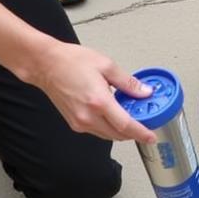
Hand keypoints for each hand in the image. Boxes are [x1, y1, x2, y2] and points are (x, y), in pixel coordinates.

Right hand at [31, 40, 157, 143]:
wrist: (47, 65)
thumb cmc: (72, 61)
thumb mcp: (106, 65)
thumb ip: (128, 82)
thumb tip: (144, 92)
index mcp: (99, 101)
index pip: (125, 125)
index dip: (141, 133)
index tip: (151, 136)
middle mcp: (88, 116)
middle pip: (118, 135)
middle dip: (133, 132)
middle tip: (144, 122)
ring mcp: (80, 123)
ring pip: (107, 135)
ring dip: (121, 131)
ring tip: (130, 116)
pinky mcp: (74, 123)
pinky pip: (97, 131)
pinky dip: (108, 127)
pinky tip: (112, 114)